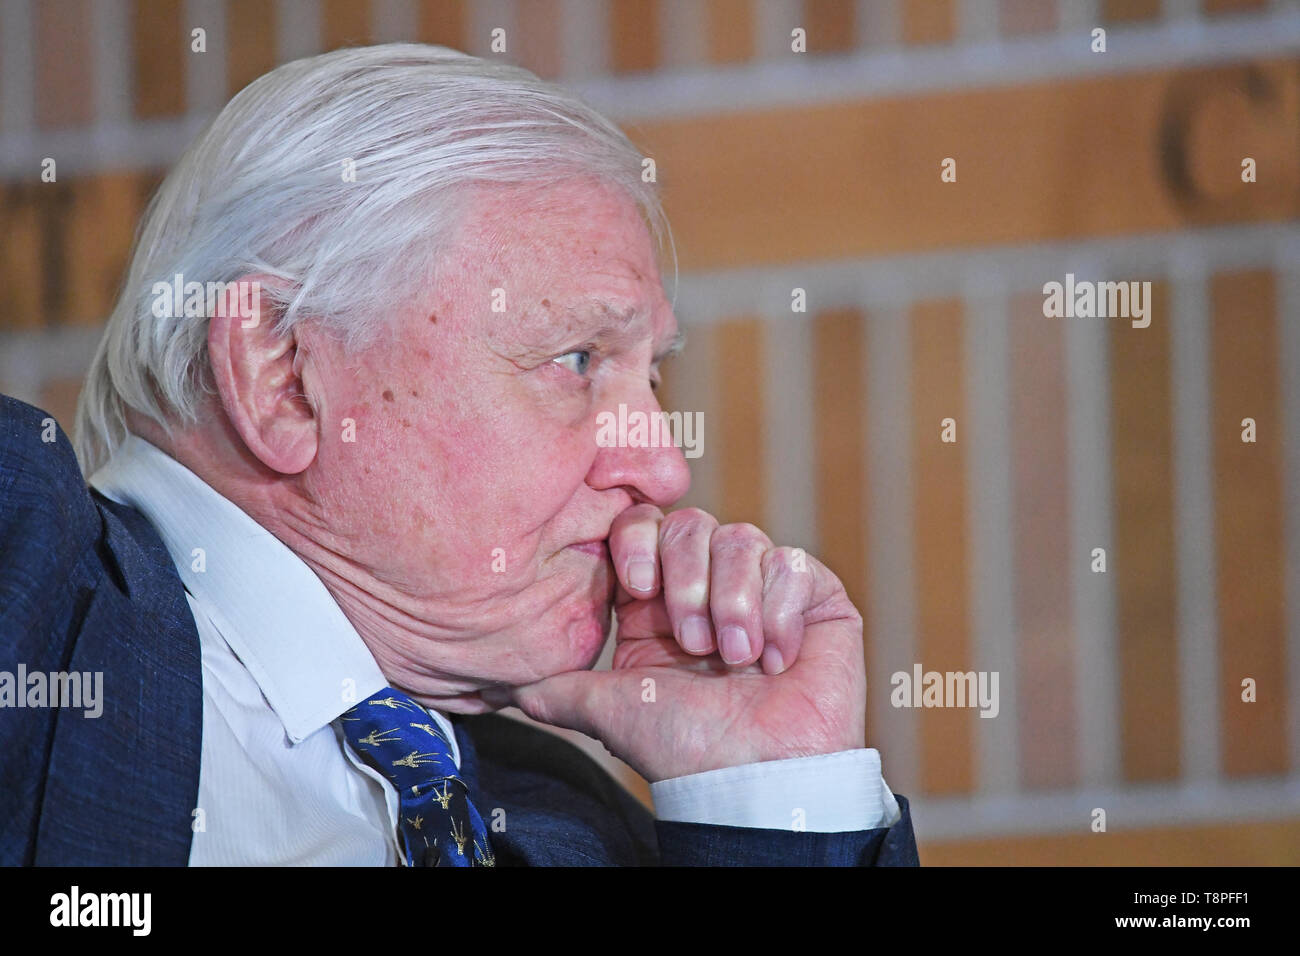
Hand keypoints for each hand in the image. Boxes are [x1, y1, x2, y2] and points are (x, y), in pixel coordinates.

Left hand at [495, 505, 866, 781]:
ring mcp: (763, 586)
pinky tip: (775, 659)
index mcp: (657, 602)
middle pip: (691, 522)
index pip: (643, 524)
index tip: (640, 587)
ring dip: (734, 602)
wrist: (756, 778)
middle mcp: (709, 585)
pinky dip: (779, 612)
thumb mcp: (608, 709)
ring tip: (736, 659)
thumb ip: (559, 687)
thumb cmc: (684, 747)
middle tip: (694, 644)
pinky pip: (792, 564)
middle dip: (687, 580)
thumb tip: (506, 684)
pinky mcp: (813, 596)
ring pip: (742, 538)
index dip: (639, 541)